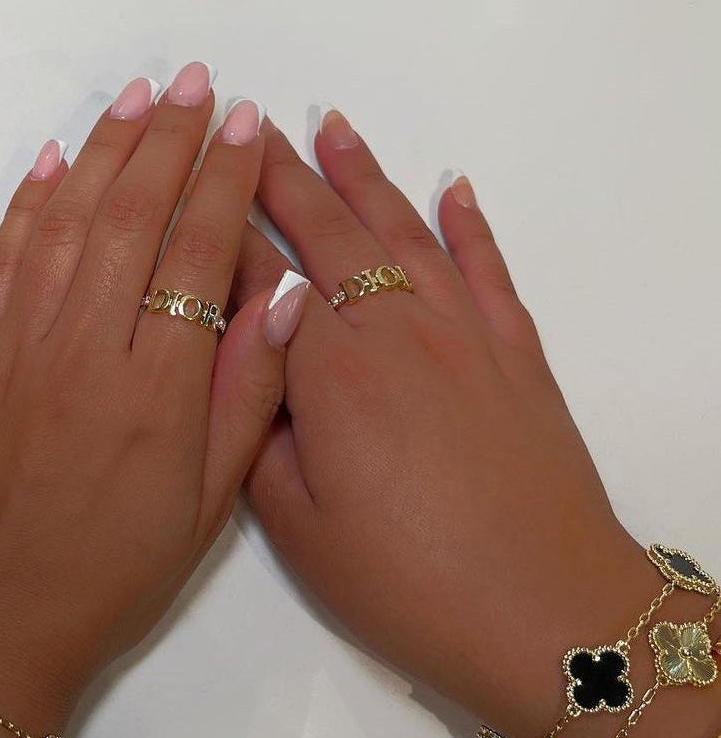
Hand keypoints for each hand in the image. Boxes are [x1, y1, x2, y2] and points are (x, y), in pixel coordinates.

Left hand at [0, 68, 307, 724]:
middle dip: (169, 139)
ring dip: (103, 151)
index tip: (244, 122)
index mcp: (155, 390)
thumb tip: (285, 296)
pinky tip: (55, 163)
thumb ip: (245, 398)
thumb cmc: (105, 580)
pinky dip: (29, 203)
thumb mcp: (204, 510)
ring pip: (64, 221)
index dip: (224, 180)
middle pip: (130, 216)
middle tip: (197, 82)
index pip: (196, 251)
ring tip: (137, 99)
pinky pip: (2, 260)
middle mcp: (82, 350)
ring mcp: (12, 348)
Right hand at [232, 110, 664, 737]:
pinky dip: (470, 223)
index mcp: (330, 374)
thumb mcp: (298, 528)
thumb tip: (235, 363)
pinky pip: (490, 267)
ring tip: (331, 126)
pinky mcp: (518, 355)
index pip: (260, 278)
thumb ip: (256, 434)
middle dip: (281, 175)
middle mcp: (397, 331)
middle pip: (330, 234)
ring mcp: (466, 335)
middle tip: (246, 123)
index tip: (189, 178)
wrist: (547, 613)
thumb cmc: (407, 583)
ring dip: (365, 176)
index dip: (220, 225)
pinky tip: (455, 188)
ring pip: (405, 232)